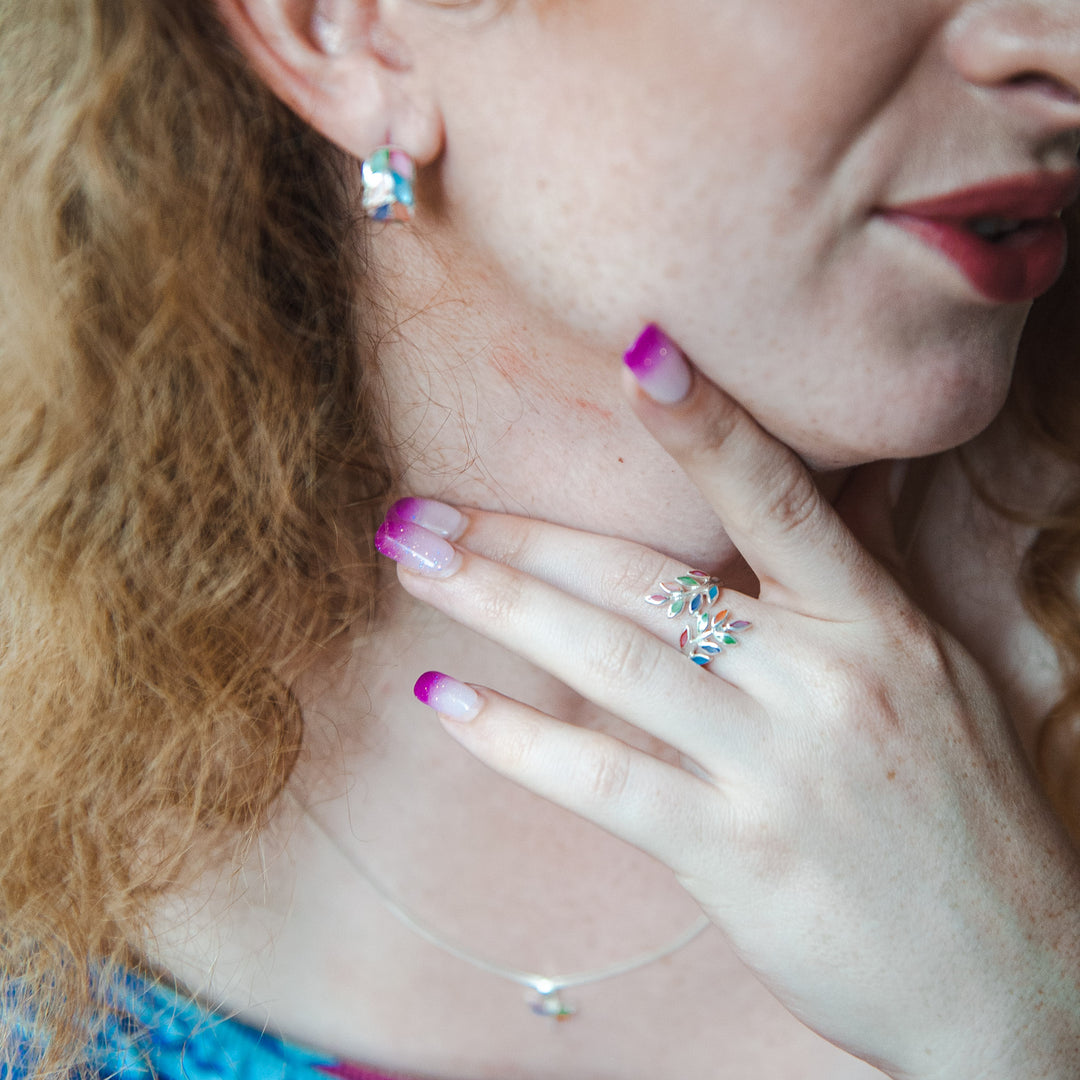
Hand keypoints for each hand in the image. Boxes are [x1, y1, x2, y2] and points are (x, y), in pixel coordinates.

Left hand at [375, 332, 1079, 1078]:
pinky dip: (514, 738)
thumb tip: (776, 512)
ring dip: (496, 606)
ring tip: (411, 565)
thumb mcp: (931, 676)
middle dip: (522, 537)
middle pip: (647, 582)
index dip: (708, 423)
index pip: (778, 500)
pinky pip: (603, 778)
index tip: (636, 350)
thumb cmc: (962, 813)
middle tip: (418, 508)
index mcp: (877, 622)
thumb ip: (843, 595)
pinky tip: (444, 700)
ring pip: (609, 662)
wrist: (1013, 973)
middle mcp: (826, 680)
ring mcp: (778, 768)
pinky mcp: (736, 853)